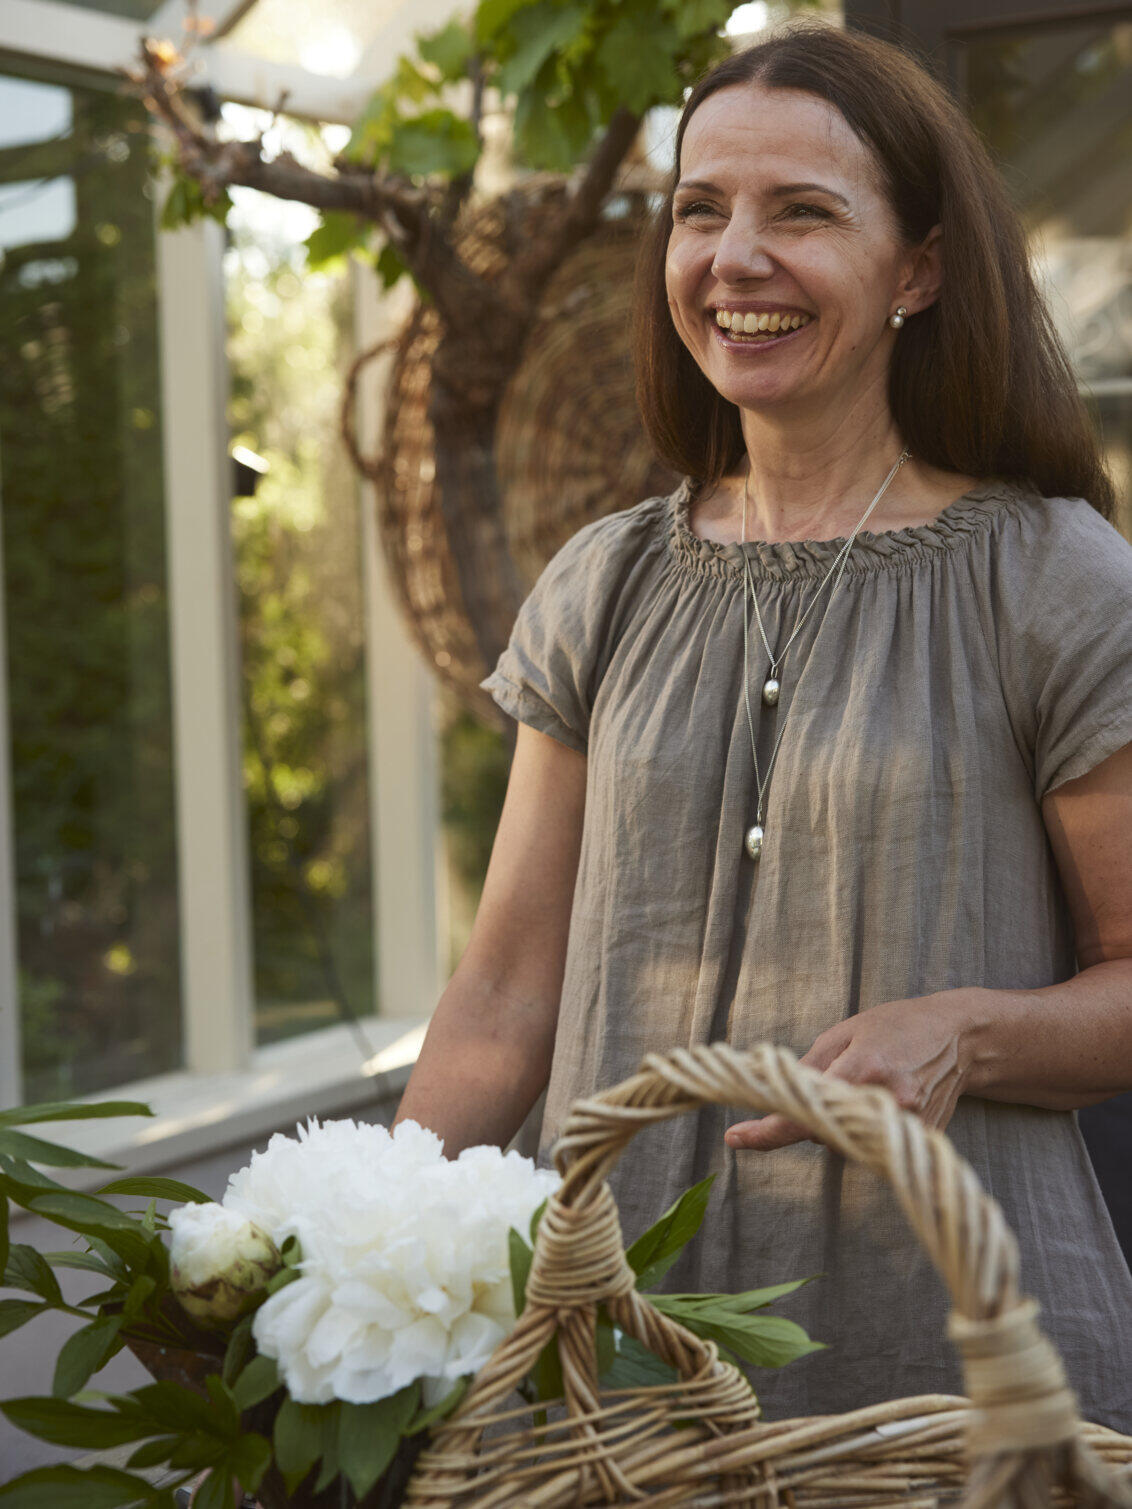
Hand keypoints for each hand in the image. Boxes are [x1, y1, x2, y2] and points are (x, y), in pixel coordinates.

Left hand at [725, 989, 984, 1151]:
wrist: (962, 1037)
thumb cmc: (897, 1025)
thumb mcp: (845, 1032)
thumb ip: (810, 1067)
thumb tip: (777, 1097)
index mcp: (864, 1067)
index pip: (805, 1111)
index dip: (767, 1130)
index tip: (734, 1137)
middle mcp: (887, 1101)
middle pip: (823, 1131)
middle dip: (815, 1114)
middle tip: (838, 1080)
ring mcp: (909, 1124)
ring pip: (847, 1142)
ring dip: (841, 1124)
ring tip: (870, 1084)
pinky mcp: (922, 1139)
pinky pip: (872, 1145)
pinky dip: (866, 1128)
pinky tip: (886, 1098)